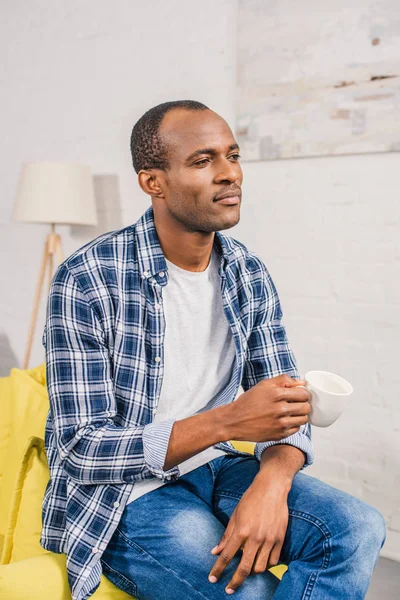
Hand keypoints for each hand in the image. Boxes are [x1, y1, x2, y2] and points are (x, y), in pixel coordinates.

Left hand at [208, 477, 288, 593]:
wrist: (272, 488)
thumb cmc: (251, 499)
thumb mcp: (235, 515)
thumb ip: (226, 535)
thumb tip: (215, 551)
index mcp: (241, 531)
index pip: (226, 556)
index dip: (218, 569)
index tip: (213, 579)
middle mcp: (255, 538)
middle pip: (244, 568)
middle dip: (235, 582)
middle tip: (229, 589)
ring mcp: (269, 539)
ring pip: (261, 568)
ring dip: (252, 572)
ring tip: (248, 570)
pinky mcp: (280, 539)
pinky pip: (274, 561)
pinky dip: (267, 565)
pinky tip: (262, 562)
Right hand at [225, 374, 310, 442]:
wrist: (234, 421)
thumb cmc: (248, 402)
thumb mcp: (264, 385)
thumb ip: (284, 381)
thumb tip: (302, 382)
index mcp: (277, 394)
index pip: (303, 394)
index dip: (303, 393)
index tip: (298, 394)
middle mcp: (280, 410)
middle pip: (306, 407)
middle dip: (303, 404)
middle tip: (296, 403)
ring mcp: (280, 424)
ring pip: (304, 419)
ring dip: (300, 415)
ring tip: (291, 412)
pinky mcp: (279, 435)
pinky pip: (296, 429)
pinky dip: (293, 424)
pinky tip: (284, 420)